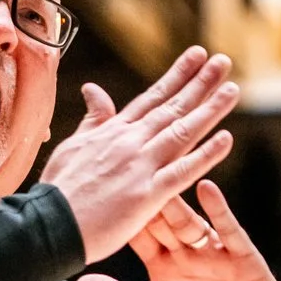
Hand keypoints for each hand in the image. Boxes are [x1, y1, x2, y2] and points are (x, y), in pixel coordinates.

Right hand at [38, 47, 238, 263]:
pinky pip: (182, 171)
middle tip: (224, 62)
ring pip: (182, 132)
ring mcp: (139, 166)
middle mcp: (129, 142)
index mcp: (113, 132)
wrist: (47, 224)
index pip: (152, 97)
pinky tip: (226, 139)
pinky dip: (205, 155)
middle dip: (200, 83)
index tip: (197, 56)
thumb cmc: (58, 191)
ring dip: (209, 109)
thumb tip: (93, 90)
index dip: (177, 76)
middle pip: (172, 107)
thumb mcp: (72, 147)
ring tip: (233, 89)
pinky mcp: (145, 195)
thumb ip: (92, 120)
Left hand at [72, 182, 280, 280]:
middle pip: (160, 221)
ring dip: (174, 200)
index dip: (120, 219)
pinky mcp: (239, 252)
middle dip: (144, 200)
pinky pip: (227, 227)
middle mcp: (184, 251)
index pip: (138, 236)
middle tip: (123, 173)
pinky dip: (217, 208)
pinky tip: (206, 187)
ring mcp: (212, 249)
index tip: (96, 197)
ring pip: (188, 221)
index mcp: (162, 264)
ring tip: (158, 173)